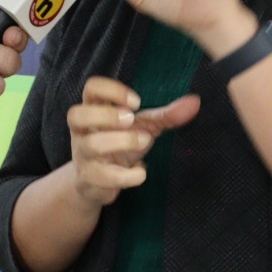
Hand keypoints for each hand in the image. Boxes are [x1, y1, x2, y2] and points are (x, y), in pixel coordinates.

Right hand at [68, 76, 198, 206]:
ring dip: (121, 142)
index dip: (111, 91)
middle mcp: (82, 130)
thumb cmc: (119, 144)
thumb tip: (194, 102)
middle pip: (76, 114)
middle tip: (131, 120)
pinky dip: (127, 175)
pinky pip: (102, 176)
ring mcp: (83, 154)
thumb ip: (166, 114)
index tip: (136, 102)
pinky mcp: (88, 178)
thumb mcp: (142, 126)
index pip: (91, 89)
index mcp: (93, 109)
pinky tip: (141, 171)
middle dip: (106, 116)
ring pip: (90, 145)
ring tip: (144, 142)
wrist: (97, 182)